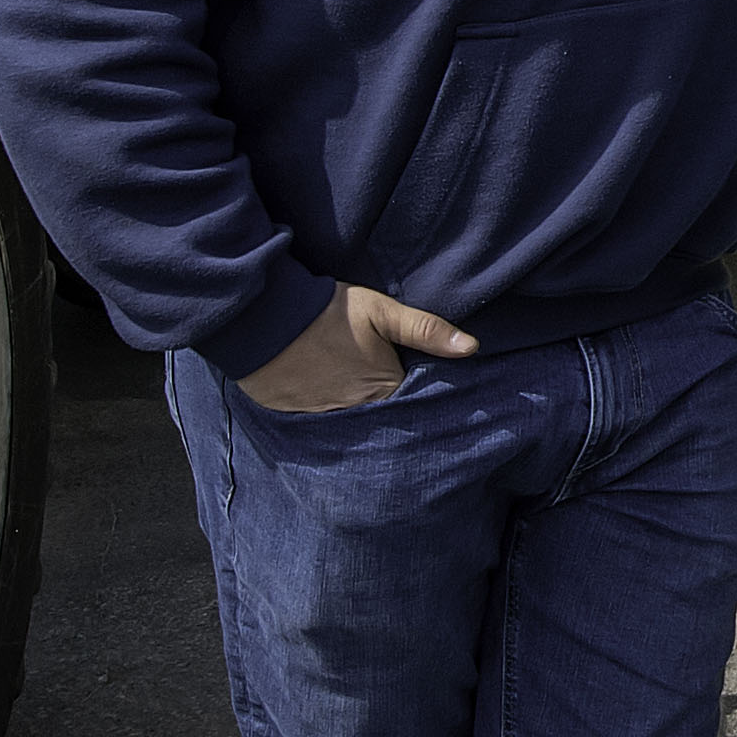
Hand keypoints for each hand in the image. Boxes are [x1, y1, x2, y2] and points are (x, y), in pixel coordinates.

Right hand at [237, 285, 476, 412]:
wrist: (264, 318)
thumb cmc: (328, 311)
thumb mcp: (381, 311)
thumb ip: (425, 330)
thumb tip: (472, 348)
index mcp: (384, 390)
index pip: (410, 401)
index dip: (410, 388)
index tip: (406, 375)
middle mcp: (358, 414)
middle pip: (381, 414)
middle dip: (383, 403)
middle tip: (368, 376)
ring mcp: (325, 421)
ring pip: (351, 421)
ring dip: (353, 409)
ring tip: (344, 384)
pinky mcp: (295, 421)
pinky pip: (319, 424)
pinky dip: (323, 413)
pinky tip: (320, 394)